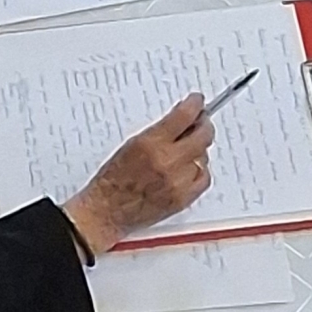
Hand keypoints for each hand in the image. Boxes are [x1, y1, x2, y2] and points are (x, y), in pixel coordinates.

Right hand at [61, 98, 214, 256]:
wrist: (107, 210)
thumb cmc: (113, 178)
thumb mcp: (132, 144)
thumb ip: (159, 132)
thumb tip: (181, 120)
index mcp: (151, 143)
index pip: (184, 116)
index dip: (195, 105)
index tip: (197, 101)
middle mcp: (167, 162)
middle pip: (202, 136)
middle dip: (203, 125)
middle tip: (201, 122)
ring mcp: (177, 182)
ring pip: (203, 157)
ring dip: (198, 150)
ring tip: (188, 149)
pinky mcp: (182, 199)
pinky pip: (204, 179)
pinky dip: (200, 171)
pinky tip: (191, 168)